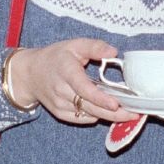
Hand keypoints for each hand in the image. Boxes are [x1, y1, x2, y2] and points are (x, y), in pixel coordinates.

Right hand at [7, 39, 134, 124]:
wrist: (30, 73)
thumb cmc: (55, 57)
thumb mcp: (75, 45)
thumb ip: (95, 47)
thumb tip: (114, 52)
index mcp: (66, 72)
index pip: (83, 89)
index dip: (100, 98)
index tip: (116, 103)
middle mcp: (61, 91)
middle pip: (89, 106)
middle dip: (112, 113)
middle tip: (134, 114)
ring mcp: (59, 105)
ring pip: (87, 115)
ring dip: (108, 117)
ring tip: (128, 115)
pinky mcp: (60, 114)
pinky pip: (81, 119)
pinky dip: (96, 117)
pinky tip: (110, 114)